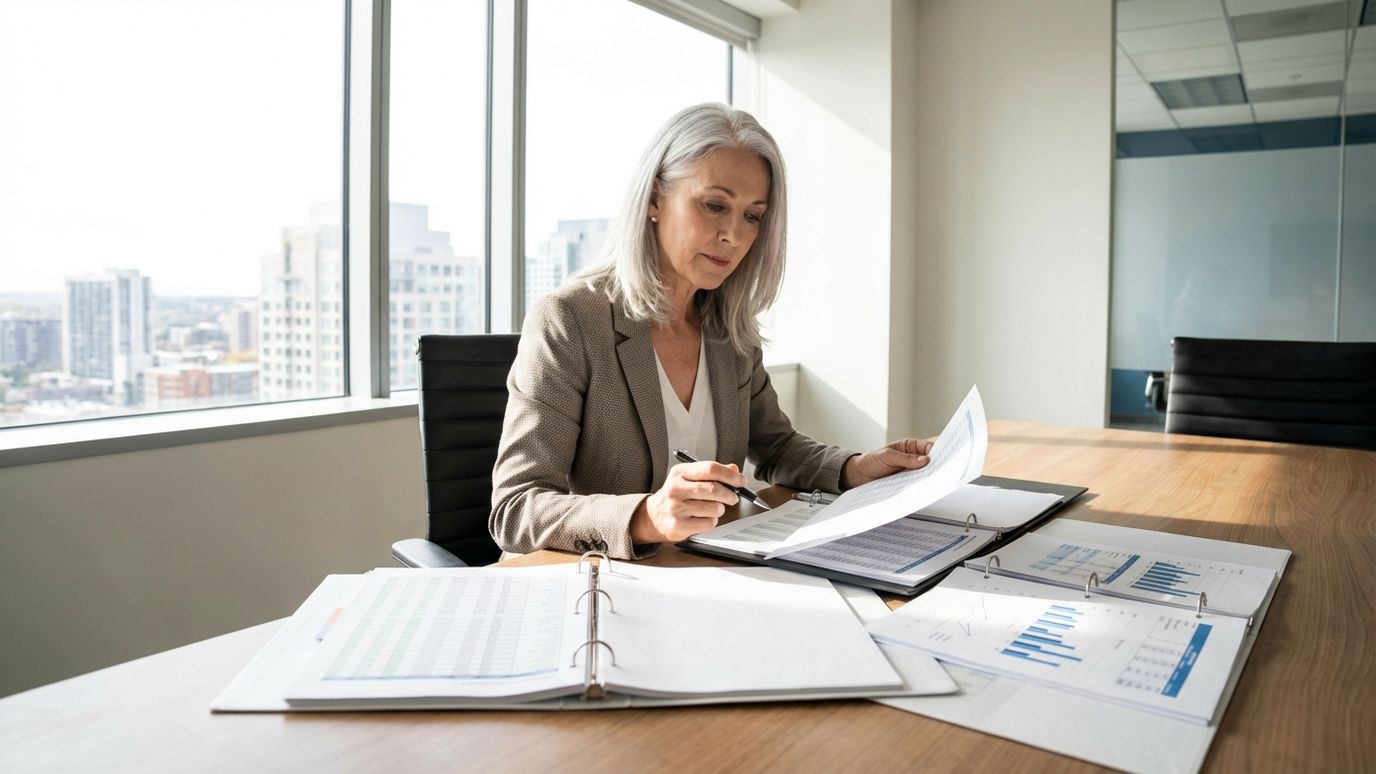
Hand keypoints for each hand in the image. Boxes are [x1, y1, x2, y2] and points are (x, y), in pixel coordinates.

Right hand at [630, 461, 744, 542]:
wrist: (654, 515)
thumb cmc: (676, 495)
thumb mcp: (689, 478)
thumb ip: (711, 473)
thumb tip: (734, 470)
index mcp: (680, 473)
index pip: (710, 469)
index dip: (730, 475)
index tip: (741, 481)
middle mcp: (676, 489)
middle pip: (713, 489)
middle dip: (729, 494)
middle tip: (733, 497)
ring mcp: (676, 508)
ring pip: (714, 508)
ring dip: (720, 509)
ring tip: (712, 509)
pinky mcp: (678, 525)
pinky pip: (708, 523)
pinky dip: (712, 521)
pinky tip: (703, 518)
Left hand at [840, 438, 933, 489]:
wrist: (858, 475)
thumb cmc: (871, 461)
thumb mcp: (887, 456)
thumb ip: (905, 458)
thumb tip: (924, 460)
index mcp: (909, 446)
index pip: (928, 446)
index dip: (937, 451)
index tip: (942, 458)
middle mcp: (912, 459)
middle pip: (930, 462)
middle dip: (936, 466)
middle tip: (941, 472)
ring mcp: (910, 472)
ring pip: (925, 474)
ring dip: (928, 478)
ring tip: (933, 482)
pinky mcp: (906, 484)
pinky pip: (916, 485)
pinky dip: (920, 487)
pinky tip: (923, 490)